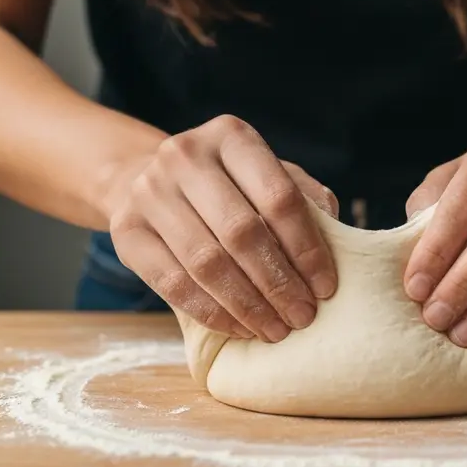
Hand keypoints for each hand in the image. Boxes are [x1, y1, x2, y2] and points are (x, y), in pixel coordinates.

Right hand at [104, 115, 338, 340]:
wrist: (145, 177)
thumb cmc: (226, 183)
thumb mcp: (267, 174)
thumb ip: (304, 197)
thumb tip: (340, 237)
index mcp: (231, 136)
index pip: (279, 197)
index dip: (307, 247)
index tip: (326, 287)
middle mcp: (186, 156)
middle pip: (242, 231)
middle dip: (279, 283)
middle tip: (303, 316)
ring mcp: (149, 191)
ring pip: (206, 262)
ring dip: (247, 305)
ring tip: (276, 330)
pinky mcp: (125, 231)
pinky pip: (173, 283)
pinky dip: (212, 312)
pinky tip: (239, 327)